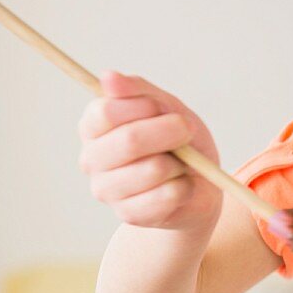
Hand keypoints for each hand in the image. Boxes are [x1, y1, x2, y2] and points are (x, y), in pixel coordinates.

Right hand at [78, 72, 222, 230]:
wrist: (200, 186)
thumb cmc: (179, 142)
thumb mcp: (167, 107)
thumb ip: (139, 91)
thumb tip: (108, 77)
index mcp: (94, 126)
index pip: (107, 112)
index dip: (144, 107)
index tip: (164, 109)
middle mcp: (92, 159)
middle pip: (129, 140)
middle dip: (170, 132)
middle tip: (186, 130)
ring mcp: (107, 190)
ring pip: (153, 169)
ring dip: (180, 162)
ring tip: (180, 164)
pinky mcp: (129, 214)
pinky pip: (167, 195)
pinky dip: (185, 186)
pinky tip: (181, 186)